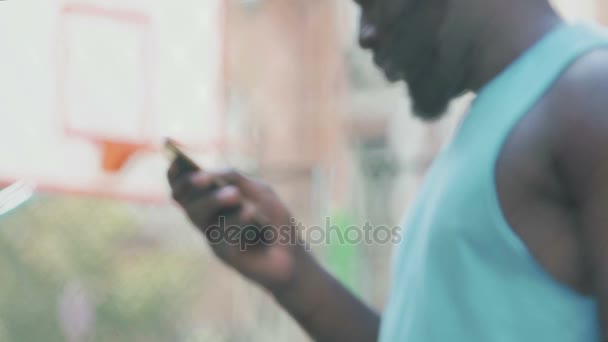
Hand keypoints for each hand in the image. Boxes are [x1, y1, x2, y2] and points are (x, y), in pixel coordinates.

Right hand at [168, 164, 305, 291]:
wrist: (291, 254)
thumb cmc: (273, 219)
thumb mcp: (259, 191)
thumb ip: (237, 179)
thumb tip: (212, 175)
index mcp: (211, 200)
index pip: (184, 187)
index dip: (175, 174)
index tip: (176, 161)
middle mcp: (207, 218)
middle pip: (189, 201)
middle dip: (192, 187)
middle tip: (202, 177)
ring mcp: (213, 236)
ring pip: (200, 217)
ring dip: (214, 201)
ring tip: (232, 193)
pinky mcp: (225, 254)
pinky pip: (224, 235)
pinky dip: (238, 221)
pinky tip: (249, 211)